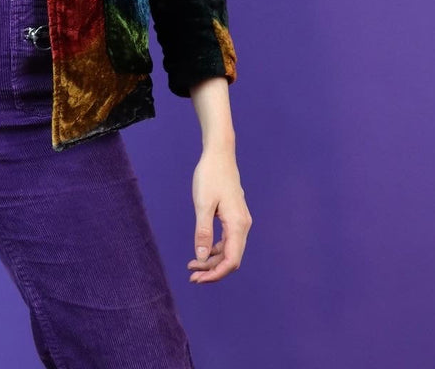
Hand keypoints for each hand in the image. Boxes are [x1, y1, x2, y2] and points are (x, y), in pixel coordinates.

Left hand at [187, 145, 250, 282]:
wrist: (220, 155)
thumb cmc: (210, 176)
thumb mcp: (202, 203)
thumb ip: (202, 231)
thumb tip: (201, 258)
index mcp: (237, 224)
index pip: (231, 260)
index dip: (216, 274)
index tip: (198, 279)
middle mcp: (243, 225)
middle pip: (231, 259)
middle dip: (212, 271)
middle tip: (192, 277)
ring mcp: (240, 221)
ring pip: (229, 251)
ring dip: (212, 261)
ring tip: (192, 266)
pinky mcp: (235, 217)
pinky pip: (227, 240)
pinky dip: (215, 249)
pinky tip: (202, 251)